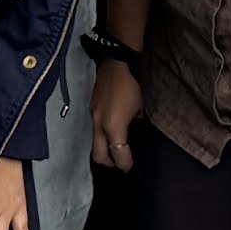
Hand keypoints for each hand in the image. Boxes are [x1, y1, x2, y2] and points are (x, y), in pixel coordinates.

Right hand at [91, 57, 141, 173]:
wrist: (117, 61)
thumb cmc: (133, 84)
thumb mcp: (140, 108)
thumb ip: (134, 124)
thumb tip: (132, 132)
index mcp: (113, 126)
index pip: (118, 154)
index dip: (125, 164)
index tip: (130, 168)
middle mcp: (99, 124)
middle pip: (98, 156)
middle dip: (110, 163)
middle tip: (120, 163)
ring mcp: (93, 116)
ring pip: (95, 143)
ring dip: (105, 149)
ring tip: (116, 150)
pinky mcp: (91, 108)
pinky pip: (95, 130)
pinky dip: (102, 136)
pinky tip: (112, 131)